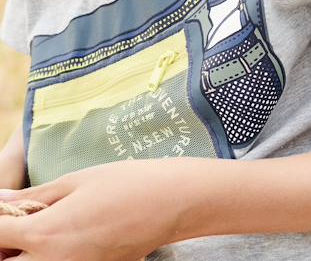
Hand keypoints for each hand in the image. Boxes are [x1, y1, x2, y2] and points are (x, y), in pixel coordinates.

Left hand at [0, 158, 189, 260]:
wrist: (170, 203)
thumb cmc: (125, 183)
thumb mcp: (75, 181)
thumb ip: (33, 196)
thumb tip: (1, 199)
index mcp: (47, 234)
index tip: (6, 209)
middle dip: (6, 246)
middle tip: (18, 226)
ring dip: (26, 255)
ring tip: (38, 231)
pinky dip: (51, 257)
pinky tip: (65, 237)